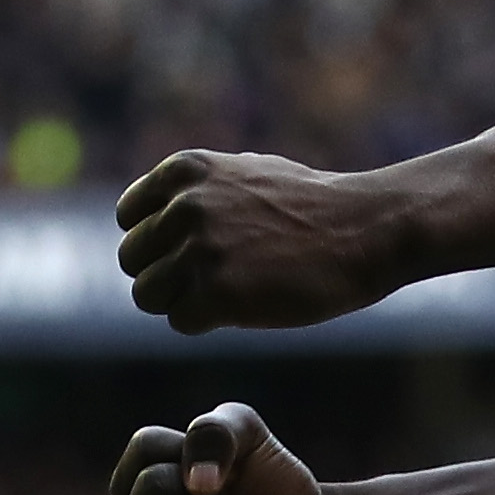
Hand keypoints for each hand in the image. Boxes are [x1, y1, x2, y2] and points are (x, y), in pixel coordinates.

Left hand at [117, 148, 408, 333]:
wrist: (365, 230)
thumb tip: (153, 213)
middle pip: (132, 260)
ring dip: (181, 303)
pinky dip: (206, 323)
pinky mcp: (218, 294)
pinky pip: (180, 322)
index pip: (129, 217)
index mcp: (185, 171)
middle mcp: (184, 206)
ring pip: (147, 295)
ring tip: (226, 296)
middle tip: (209, 282)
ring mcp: (199, 250)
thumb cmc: (314, 205)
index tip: (191, 252)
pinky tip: (243, 308)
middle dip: (164, 275)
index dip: (156, 242)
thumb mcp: (247, 172)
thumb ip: (197, 190)